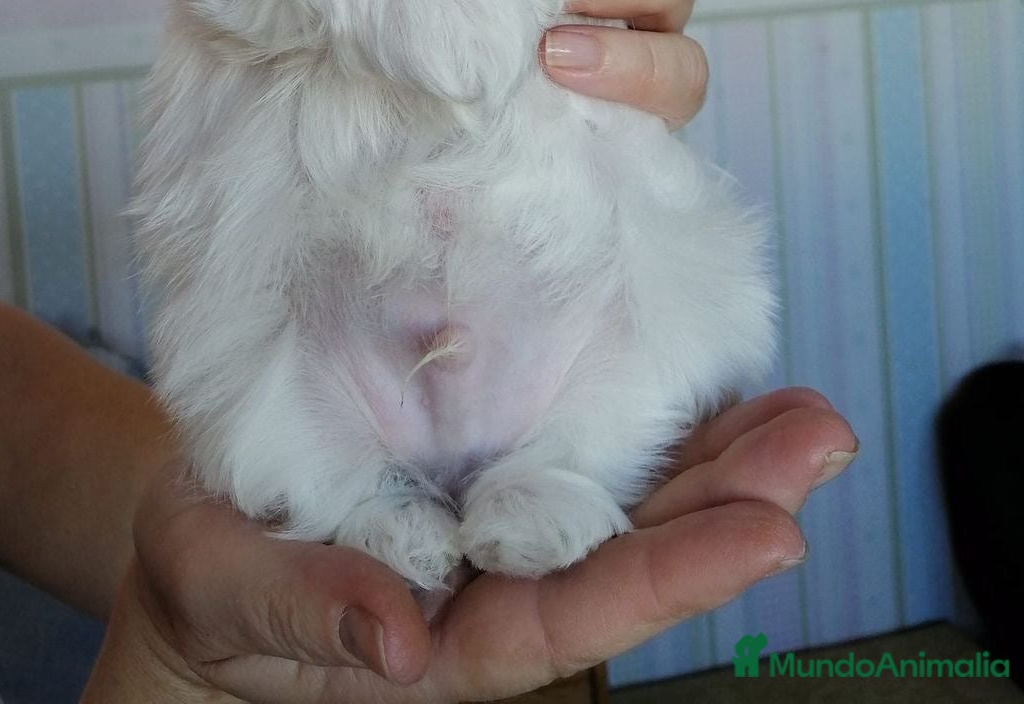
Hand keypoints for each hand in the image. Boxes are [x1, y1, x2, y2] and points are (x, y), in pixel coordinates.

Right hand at [93, 389, 855, 702]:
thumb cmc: (203, 577)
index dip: (673, 578)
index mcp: (444, 635)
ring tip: (805, 414)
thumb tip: (398, 642)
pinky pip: (583, 441)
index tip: (772, 535)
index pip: (574, 614)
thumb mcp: (223, 590)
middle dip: (734, 506)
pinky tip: (712, 380)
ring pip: (625, 499)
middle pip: (631, 556)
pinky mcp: (489, 460)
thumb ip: (300, 610)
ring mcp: (498, 518)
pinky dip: (651, 414)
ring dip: (719, 457)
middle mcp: (495, 581)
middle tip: (823, 440)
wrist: (201, 530)